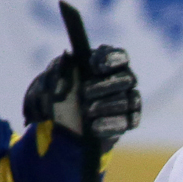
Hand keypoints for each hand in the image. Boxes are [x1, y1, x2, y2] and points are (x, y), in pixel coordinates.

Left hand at [23, 45, 141, 150]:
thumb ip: (60, 66)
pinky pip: (130, 121)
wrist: (59, 123)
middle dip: (106, 86)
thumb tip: (69, 55)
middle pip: (127, 79)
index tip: (94, 66)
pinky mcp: (128, 121)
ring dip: (105, 105)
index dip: (112, 59)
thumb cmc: (58, 95)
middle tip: (85, 92)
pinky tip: (94, 126)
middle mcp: (121, 81)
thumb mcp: (52, 78)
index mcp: (105, 64)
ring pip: (128, 100)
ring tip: (85, 111)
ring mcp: (127, 101)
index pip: (120, 56)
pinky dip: (110, 123)